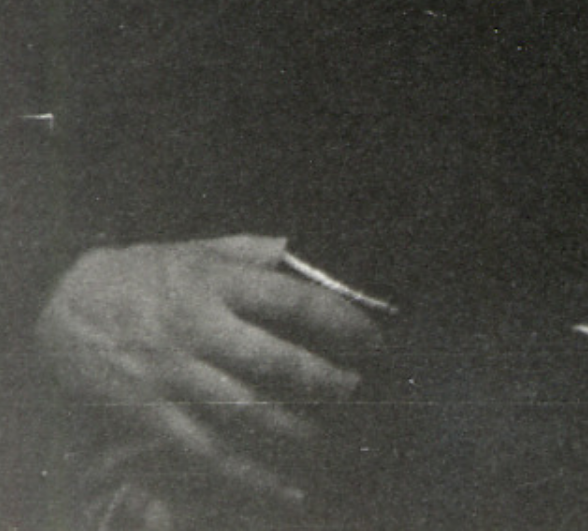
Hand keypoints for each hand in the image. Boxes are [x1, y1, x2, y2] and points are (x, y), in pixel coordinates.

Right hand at [36, 236, 382, 507]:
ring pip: (243, 410)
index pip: (291, 301)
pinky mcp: (152, 414)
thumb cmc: (148, 273)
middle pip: (272, 359)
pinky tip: (283, 488)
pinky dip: (246, 475)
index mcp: (218, 284)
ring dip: (292, 427)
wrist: (69, 306)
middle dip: (321, 378)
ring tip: (326, 434)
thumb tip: (302, 252)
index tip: (370, 337)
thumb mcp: (201, 249)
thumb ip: (253, 250)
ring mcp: (175, 375)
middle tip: (354, 387)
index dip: (338, 320)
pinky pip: (205, 451)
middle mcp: (200, 330)